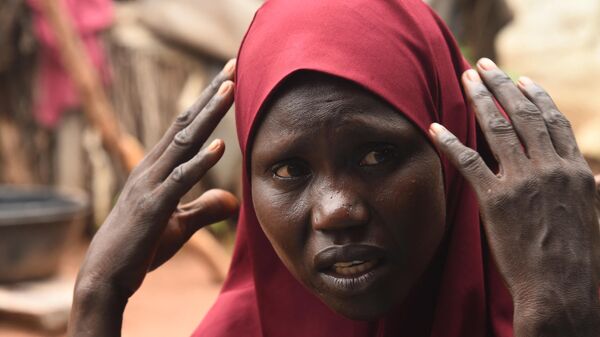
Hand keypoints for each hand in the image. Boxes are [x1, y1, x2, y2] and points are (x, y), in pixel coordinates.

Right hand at [69, 61, 237, 336]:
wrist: (107, 275)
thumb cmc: (141, 248)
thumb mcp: (180, 225)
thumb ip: (205, 208)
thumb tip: (233, 199)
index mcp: (157, 168)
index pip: (186, 127)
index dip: (208, 102)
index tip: (229, 78)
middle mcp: (152, 168)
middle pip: (186, 123)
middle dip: (211, 94)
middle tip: (233, 65)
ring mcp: (151, 185)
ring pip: (184, 142)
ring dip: (208, 116)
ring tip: (230, 89)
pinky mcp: (153, 208)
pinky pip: (179, 181)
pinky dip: (199, 163)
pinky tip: (218, 146)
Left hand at [429, 58, 599, 335]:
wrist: (561, 287)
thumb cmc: (577, 256)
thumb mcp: (593, 213)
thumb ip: (586, 186)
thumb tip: (588, 173)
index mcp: (575, 169)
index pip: (553, 121)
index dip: (535, 96)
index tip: (522, 78)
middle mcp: (550, 167)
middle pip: (523, 114)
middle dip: (502, 84)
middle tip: (484, 65)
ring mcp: (522, 181)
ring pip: (497, 128)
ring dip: (478, 98)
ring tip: (464, 78)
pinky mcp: (495, 199)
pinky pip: (468, 162)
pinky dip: (449, 142)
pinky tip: (433, 127)